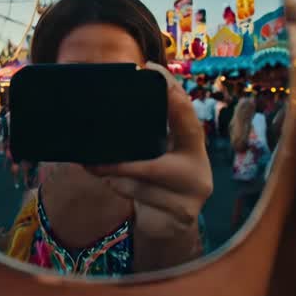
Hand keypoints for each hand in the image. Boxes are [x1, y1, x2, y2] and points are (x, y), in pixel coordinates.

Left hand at [88, 63, 212, 269]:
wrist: (169, 227)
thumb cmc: (154, 183)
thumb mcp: (152, 157)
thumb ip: (140, 138)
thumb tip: (97, 119)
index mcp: (192, 144)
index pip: (185, 112)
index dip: (171, 90)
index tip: (149, 68)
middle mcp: (199, 167)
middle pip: (156, 162)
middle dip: (124, 160)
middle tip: (96, 154)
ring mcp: (194, 193)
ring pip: (142, 180)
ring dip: (115, 176)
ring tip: (99, 169)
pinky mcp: (181, 215)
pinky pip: (141, 199)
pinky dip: (120, 189)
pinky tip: (112, 185)